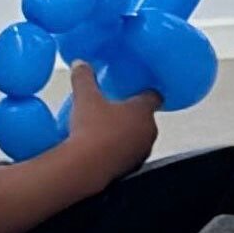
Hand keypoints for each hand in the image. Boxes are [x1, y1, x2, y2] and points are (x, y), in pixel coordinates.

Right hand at [59, 58, 160, 182]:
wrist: (84, 168)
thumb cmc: (90, 129)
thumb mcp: (85, 98)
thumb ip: (84, 77)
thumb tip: (79, 63)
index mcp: (143, 110)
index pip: (154, 96)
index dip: (146, 91)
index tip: (138, 89)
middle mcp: (149, 131)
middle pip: (146, 118)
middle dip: (133, 114)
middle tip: (115, 109)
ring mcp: (142, 152)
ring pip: (138, 138)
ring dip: (127, 134)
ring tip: (106, 130)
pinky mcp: (132, 169)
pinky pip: (129, 155)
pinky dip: (120, 151)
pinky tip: (103, 150)